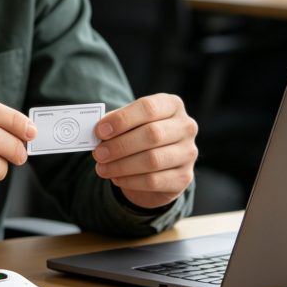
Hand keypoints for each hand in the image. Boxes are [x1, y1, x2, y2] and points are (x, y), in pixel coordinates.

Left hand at [92, 94, 197, 209]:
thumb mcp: (129, 125)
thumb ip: (115, 125)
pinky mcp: (184, 178)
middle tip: (98, 153)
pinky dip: (130, 181)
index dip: (122, 119)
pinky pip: (154, 181)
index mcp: (172, 105)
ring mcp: (188, 153)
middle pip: (152, 134)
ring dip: (121, 166)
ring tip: (102, 168)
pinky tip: (116, 178)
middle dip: (120, 145)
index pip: (148, 108)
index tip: (100, 130)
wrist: (157, 167)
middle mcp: (185, 127)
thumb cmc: (139, 137)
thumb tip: (98, 132)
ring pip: (153, 160)